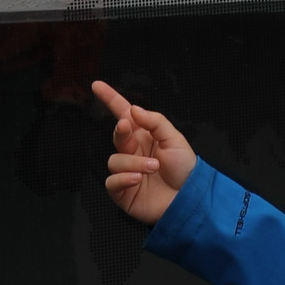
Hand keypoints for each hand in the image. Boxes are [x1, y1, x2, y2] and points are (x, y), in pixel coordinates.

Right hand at [93, 80, 195, 227]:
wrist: (188, 199)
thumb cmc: (184, 169)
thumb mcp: (175, 139)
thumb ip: (155, 122)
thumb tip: (133, 109)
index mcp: (144, 136)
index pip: (123, 114)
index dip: (110, 99)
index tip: (96, 85)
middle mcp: (133, 151)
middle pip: (117, 135)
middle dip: (121, 131)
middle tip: (127, 128)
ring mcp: (126, 171)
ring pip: (115, 160)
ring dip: (133, 162)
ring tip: (152, 167)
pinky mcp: (122, 191)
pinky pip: (112, 181)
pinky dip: (124, 178)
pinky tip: (138, 179)